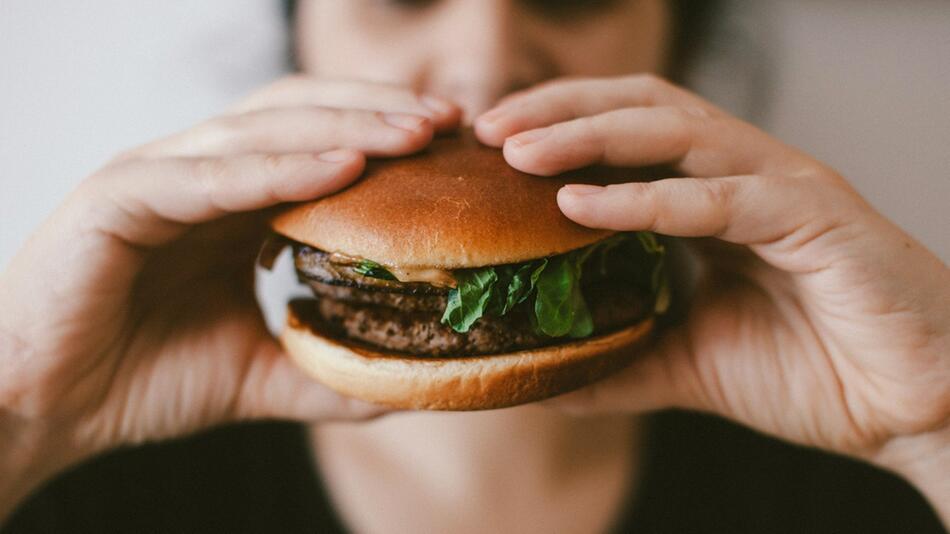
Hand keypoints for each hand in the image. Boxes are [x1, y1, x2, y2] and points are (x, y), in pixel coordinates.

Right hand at [0, 77, 460, 517]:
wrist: (41, 408)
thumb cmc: (139, 379)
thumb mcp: (257, 374)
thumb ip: (325, 372)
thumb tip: (405, 383)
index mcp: (229, 201)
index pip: (318, 142)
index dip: (384, 136)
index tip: (453, 147)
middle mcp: (197, 173)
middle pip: (301, 116)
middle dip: (379, 113)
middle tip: (450, 122)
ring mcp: (157, 176)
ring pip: (262, 131)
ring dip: (345, 126)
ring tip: (415, 133)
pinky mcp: (118, 198)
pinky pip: (210, 176)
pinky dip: (278, 168)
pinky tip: (341, 169)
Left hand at [476, 75, 948, 512]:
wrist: (913, 408)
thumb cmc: (815, 372)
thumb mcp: (690, 364)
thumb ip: (621, 360)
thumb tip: (544, 378)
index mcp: (714, 197)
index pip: (624, 134)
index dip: (555, 129)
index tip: (487, 151)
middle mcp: (743, 175)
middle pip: (639, 107)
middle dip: (558, 109)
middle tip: (487, 130)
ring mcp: (780, 186)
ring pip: (674, 131)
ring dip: (588, 135)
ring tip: (518, 151)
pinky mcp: (814, 216)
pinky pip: (718, 195)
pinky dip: (646, 198)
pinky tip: (581, 204)